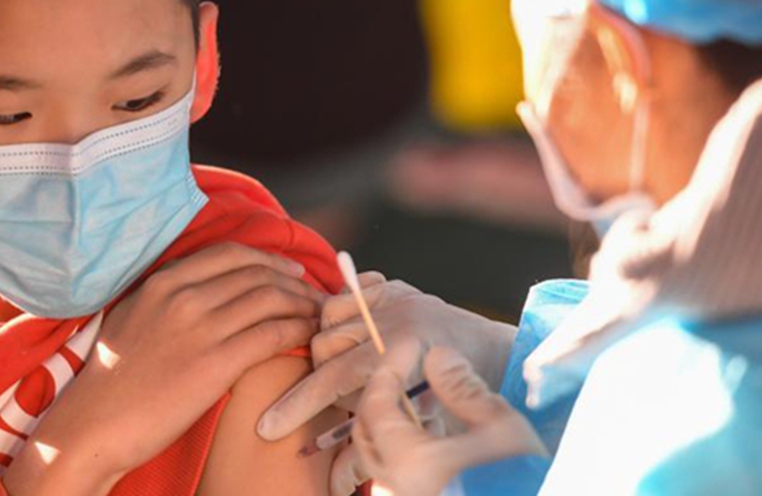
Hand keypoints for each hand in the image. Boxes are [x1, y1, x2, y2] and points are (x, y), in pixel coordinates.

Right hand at [2, 243, 325, 494]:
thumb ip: (170, 295)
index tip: (291, 269)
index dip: (270, 258)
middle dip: (295, 281)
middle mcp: (183, 296)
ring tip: (320, 315)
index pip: (232, 253)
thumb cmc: (113, 379)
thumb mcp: (135, 316)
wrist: (93, 426)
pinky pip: (272, 334)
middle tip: (316, 294)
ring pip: (271, 299)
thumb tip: (209, 287)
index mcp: (163, 281)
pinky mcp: (215, 363)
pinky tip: (309, 336)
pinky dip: (298, 329)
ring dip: (304, 304)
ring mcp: (200, 328)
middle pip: (258, 273)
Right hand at [258, 274, 515, 437]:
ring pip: (328, 314)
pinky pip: (348, 291)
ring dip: (328, 341)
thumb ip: (374, 441)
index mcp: (404, 353)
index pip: (336, 379)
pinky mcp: (396, 285)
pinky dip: (343, 310)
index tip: (270, 427)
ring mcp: (396, 297)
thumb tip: (334, 480)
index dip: (300, 405)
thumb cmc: (457, 399)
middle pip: (324, 345)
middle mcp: (398, 318)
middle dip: (322, 376)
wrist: (491, 355)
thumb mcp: (419, 426)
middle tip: (343, 395)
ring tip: (347, 366)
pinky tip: (355, 334)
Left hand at [354, 341, 546, 495]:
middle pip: (365, 431)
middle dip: (382, 395)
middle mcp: (395, 486)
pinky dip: (403, 449)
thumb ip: (462, 388)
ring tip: (419, 401)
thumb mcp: (500, 428)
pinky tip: (431, 437)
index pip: (375, 403)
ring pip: (378, 456)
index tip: (407, 345)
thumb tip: (436, 356)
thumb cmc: (518, 481)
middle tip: (403, 369)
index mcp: (408, 462)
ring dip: (391, 424)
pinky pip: (395, 475)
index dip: (389, 367)